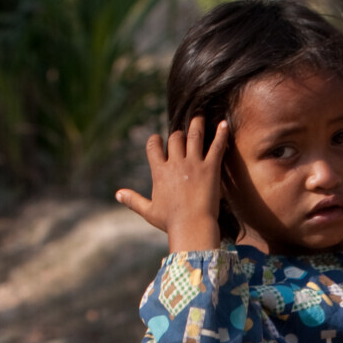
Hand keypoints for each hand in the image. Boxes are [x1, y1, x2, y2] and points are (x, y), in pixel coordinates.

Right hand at [116, 115, 227, 251]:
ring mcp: (194, 164)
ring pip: (194, 135)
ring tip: (200, 115)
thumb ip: (133, 200)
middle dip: (178, 134)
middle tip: (183, 132)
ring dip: (197, 123)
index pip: (153, 147)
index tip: (158, 139)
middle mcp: (175, 163)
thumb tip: (117, 194)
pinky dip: (221, 133)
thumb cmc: (170, 222)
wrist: (192, 227)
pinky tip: (224, 124)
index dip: (155, 141)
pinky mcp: (211, 168)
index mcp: (159, 171)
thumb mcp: (149, 211)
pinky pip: (216, 146)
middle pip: (176, 138)